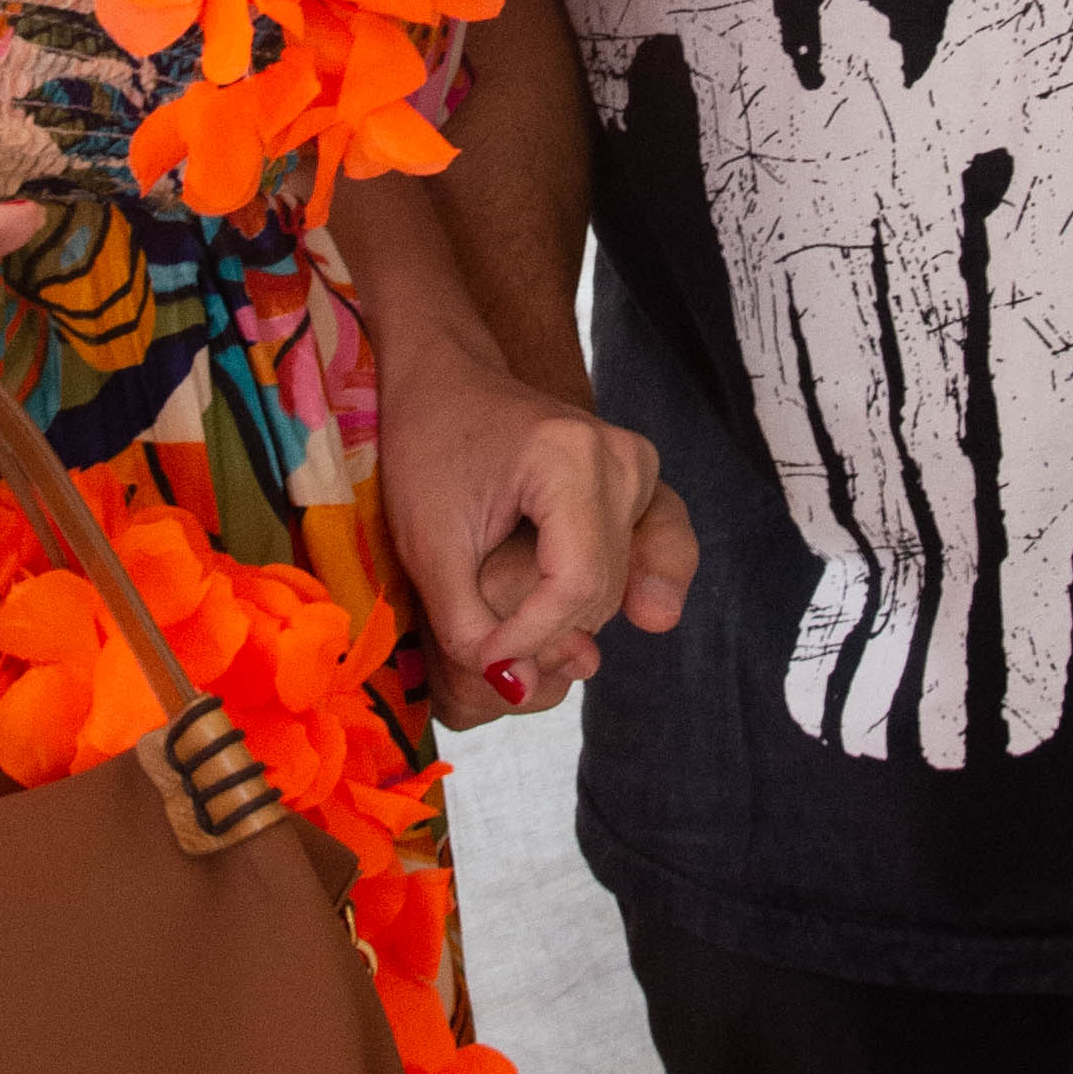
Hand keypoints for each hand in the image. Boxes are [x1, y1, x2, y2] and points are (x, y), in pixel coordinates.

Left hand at [369, 311, 697, 729]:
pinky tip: (620, 620)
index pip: (575, 586)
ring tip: (509, 622)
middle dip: (545, 635)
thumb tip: (517, 691)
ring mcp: (641, 467)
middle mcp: (624, 459)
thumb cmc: (426, 448)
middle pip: (600, 592)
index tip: (484, 659)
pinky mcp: (642, 480)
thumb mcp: (429, 543)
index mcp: (570, 458)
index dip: (531, 639)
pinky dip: (618, 594)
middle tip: (487, 644)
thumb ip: (467, 624)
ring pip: (617, 586)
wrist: (445, 382)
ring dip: (566, 620)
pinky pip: (646, 556)